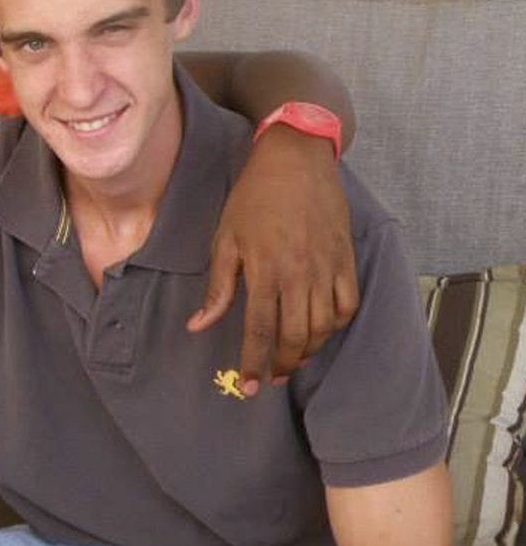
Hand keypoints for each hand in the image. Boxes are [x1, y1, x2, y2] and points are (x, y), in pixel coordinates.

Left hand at [187, 125, 358, 391]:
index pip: (260, 330)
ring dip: (308, 350)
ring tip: (291, 359)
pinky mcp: (346, 259)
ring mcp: (328, 268)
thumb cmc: (253, 197)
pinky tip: (320, 330)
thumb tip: (198, 326)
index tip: (249, 386)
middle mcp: (301, 274)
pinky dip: (336, 325)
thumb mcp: (225, 239)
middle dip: (282, 364)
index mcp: (266, 270)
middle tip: (271, 378)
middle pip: (295, 336)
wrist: (295, 159)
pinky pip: (348, 305)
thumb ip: (217, 287)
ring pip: (324, 326)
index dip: (254, 362)